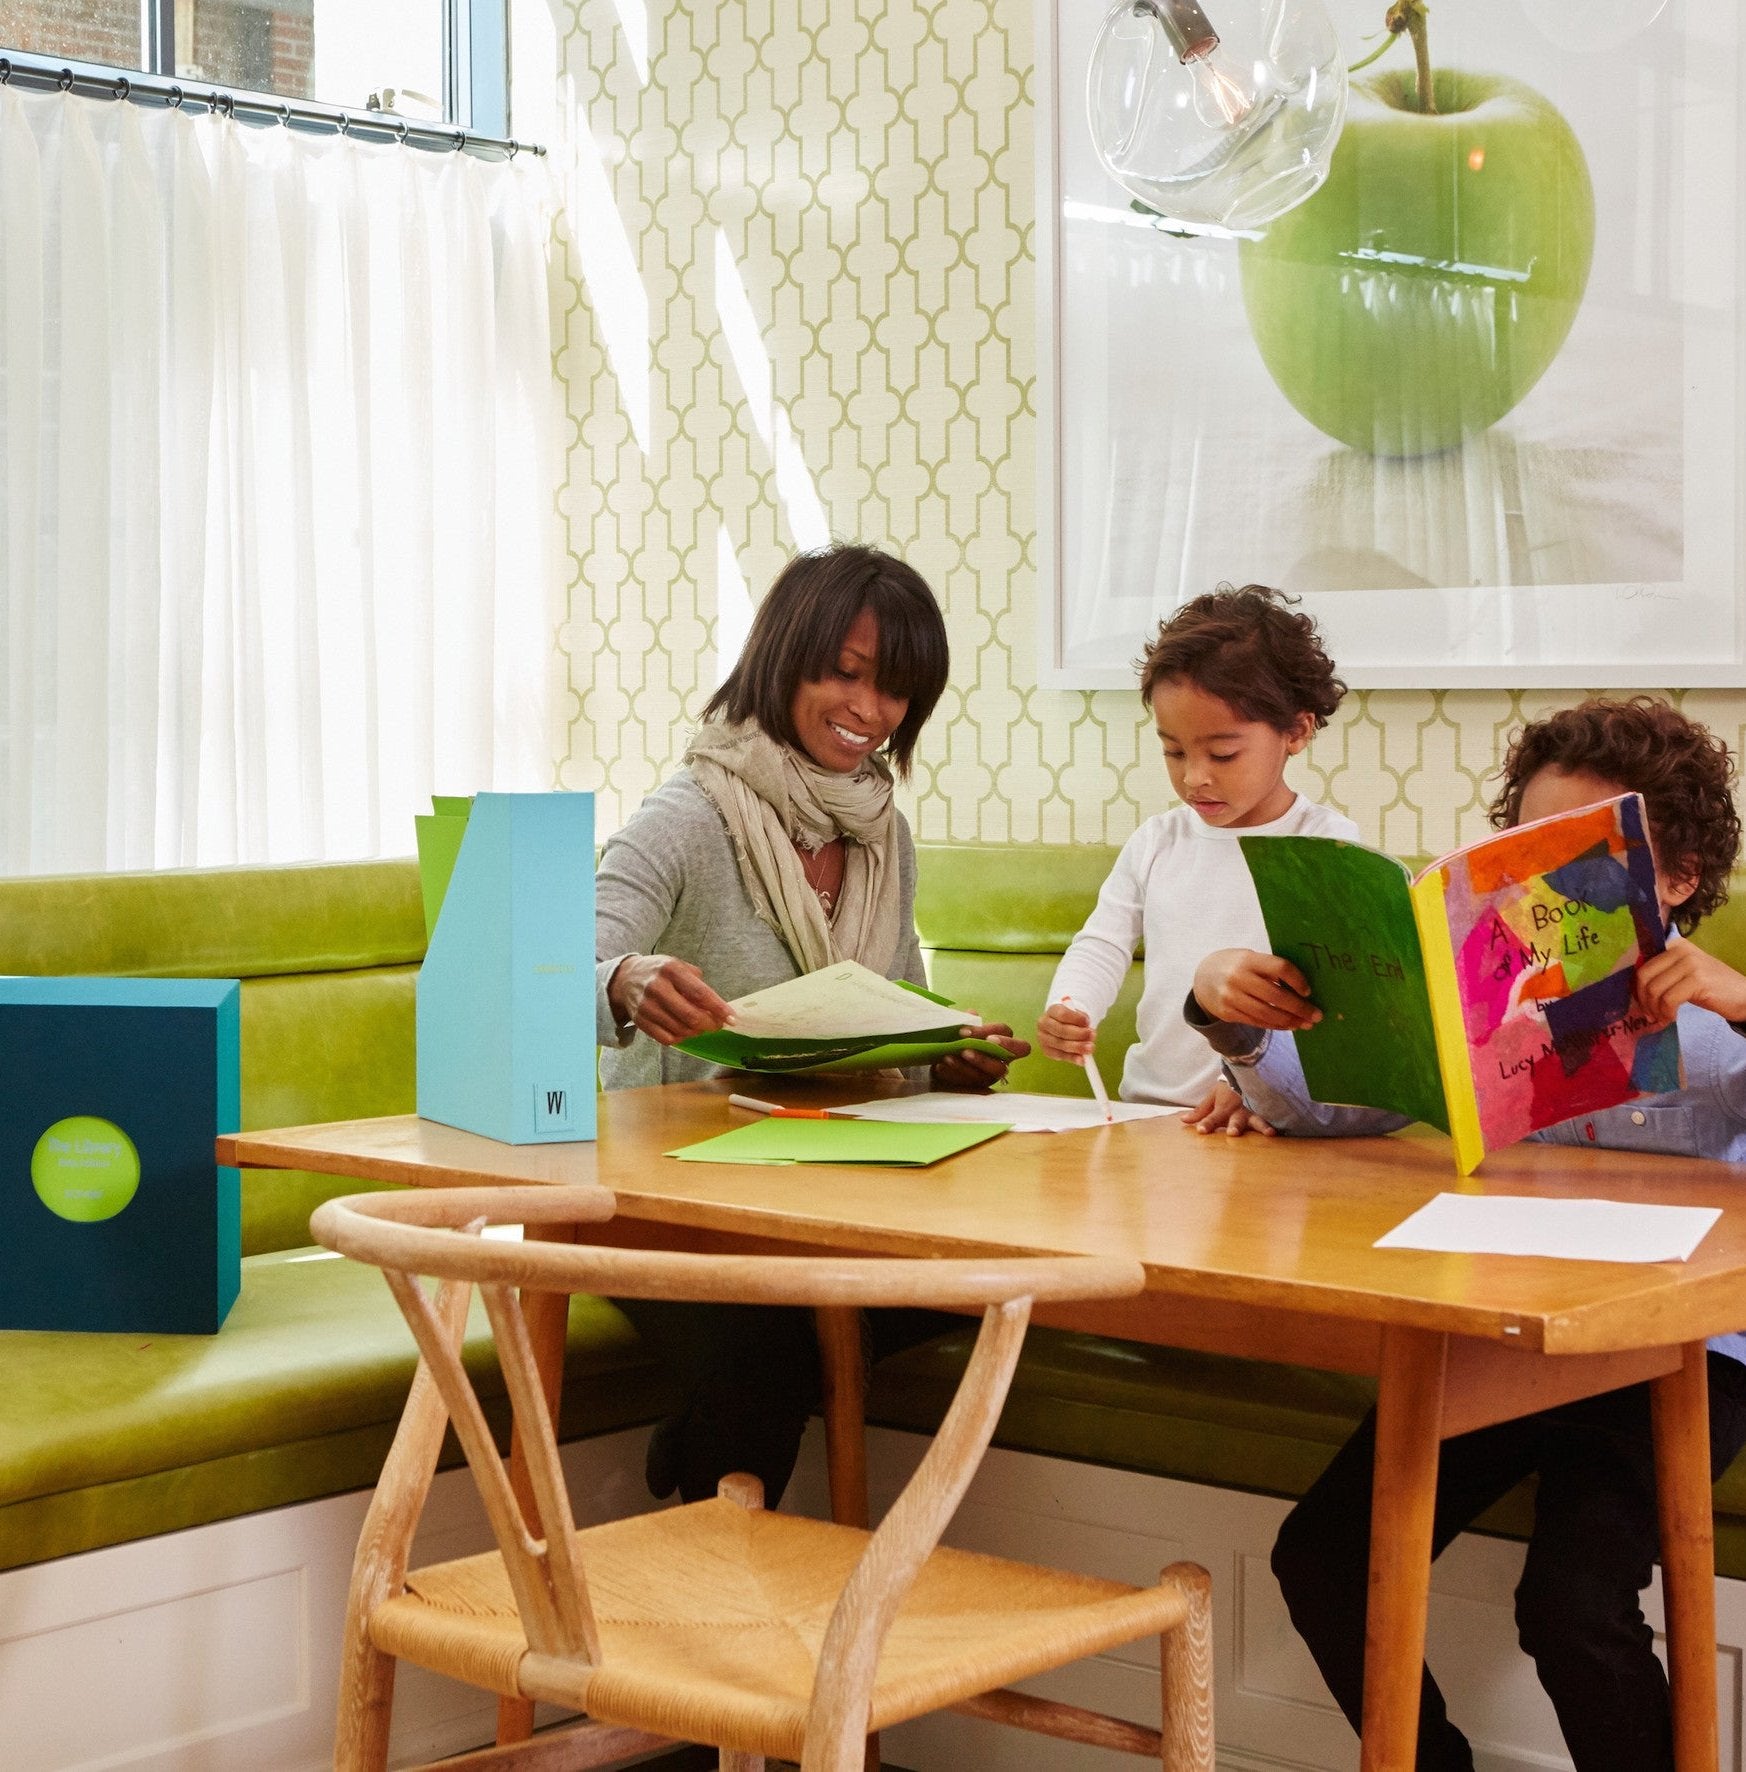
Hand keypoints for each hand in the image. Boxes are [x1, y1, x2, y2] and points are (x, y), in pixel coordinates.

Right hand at [607, 954, 733, 1045]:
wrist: (626, 978)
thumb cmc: (660, 972)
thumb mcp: (679, 966)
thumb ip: (698, 984)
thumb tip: (717, 1007)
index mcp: (671, 969)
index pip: (700, 993)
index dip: (718, 1008)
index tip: (732, 1018)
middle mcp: (657, 987)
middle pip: (690, 1015)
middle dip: (710, 1024)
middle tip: (717, 1025)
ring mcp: (646, 1006)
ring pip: (680, 1029)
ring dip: (696, 1032)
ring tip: (701, 1026)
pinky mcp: (640, 1021)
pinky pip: (666, 1038)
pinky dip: (681, 1038)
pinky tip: (685, 1031)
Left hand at [932, 1023, 1029, 1090]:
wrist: (943, 1051)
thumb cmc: (962, 1035)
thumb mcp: (966, 1025)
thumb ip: (971, 1020)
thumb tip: (972, 1014)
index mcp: (1005, 1047)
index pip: (1020, 1047)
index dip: (1008, 1044)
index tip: (989, 1038)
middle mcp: (1000, 1065)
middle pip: (1001, 1068)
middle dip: (983, 1059)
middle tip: (965, 1049)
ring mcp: (986, 1078)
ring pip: (982, 1078)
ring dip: (964, 1067)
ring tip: (948, 1056)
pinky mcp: (971, 1087)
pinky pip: (964, 1083)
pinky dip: (951, 1073)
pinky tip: (940, 1065)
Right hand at [1038, 999, 1095, 1062]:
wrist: (1060, 1026)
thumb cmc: (1071, 1020)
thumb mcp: (1077, 1015)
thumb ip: (1083, 1021)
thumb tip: (1090, 1033)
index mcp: (1052, 1010)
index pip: (1062, 1014)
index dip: (1076, 1019)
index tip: (1087, 1022)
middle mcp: (1044, 1023)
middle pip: (1061, 1030)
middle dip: (1079, 1034)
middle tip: (1092, 1036)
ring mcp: (1043, 1038)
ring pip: (1060, 1044)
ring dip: (1077, 1047)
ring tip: (1090, 1048)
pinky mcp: (1046, 1050)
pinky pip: (1060, 1055)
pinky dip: (1072, 1058)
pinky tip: (1082, 1060)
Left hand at [1180, 1079, 1275, 1137]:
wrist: (1246, 1072)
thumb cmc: (1227, 1089)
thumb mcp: (1212, 1098)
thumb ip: (1200, 1111)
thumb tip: (1183, 1120)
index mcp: (1224, 1107)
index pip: (1213, 1117)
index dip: (1207, 1123)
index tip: (1200, 1130)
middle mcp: (1240, 1110)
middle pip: (1237, 1119)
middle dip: (1235, 1126)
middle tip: (1232, 1133)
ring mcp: (1255, 1111)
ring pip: (1258, 1119)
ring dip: (1262, 1126)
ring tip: (1270, 1133)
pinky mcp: (1267, 1111)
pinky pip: (1273, 1117)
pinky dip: (1278, 1121)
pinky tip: (1285, 1129)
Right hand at [1192, 948, 1320, 1030]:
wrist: (1202, 977)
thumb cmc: (1235, 965)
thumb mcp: (1249, 958)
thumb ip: (1270, 970)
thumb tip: (1302, 990)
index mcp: (1248, 959)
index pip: (1280, 968)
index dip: (1297, 980)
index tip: (1309, 991)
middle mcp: (1238, 978)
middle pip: (1276, 996)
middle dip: (1300, 1008)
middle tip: (1317, 1015)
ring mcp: (1231, 997)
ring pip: (1267, 1014)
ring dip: (1291, 1021)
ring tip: (1306, 1024)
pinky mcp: (1228, 1013)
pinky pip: (1257, 1022)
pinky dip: (1276, 1025)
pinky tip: (1289, 1026)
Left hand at [1634, 944, 1745, 1025]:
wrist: (1744, 996)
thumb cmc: (1711, 987)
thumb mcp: (1684, 974)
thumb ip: (1663, 973)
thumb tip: (1634, 986)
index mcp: (1675, 945)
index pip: (1643, 965)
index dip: (1637, 987)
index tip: (1643, 1002)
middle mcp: (1681, 950)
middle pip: (1644, 976)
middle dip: (1643, 999)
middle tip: (1650, 1014)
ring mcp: (1690, 964)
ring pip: (1654, 989)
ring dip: (1654, 1009)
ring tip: (1662, 1017)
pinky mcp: (1697, 980)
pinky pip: (1668, 999)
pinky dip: (1666, 1012)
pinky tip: (1671, 1018)